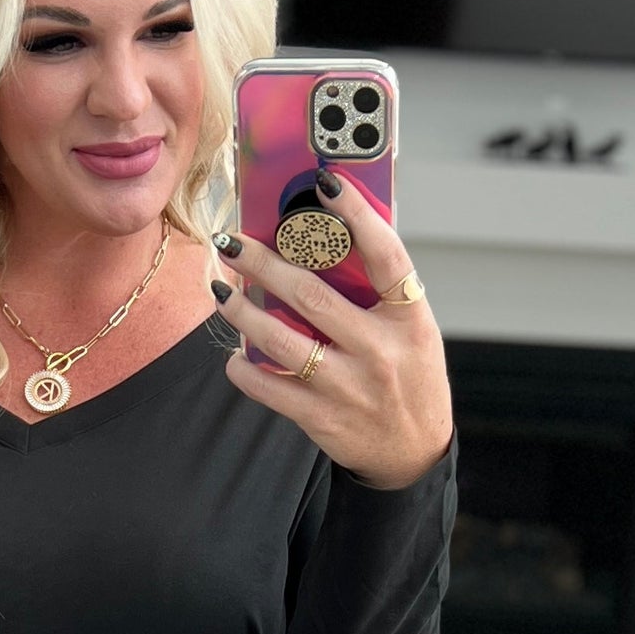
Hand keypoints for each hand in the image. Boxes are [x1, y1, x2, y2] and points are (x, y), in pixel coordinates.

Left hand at [209, 173, 451, 490]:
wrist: (412, 452)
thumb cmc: (408, 377)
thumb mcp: (412, 331)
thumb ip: (378, 293)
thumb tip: (324, 242)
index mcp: (409, 318)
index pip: (385, 254)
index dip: (356, 214)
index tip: (324, 181)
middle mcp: (380, 351)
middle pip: (312, 295)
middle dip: (263, 263)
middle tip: (232, 241)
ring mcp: (349, 387)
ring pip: (281, 341)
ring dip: (242, 312)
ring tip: (221, 290)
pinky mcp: (322, 418)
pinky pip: (269, 388)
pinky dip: (244, 369)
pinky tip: (233, 352)